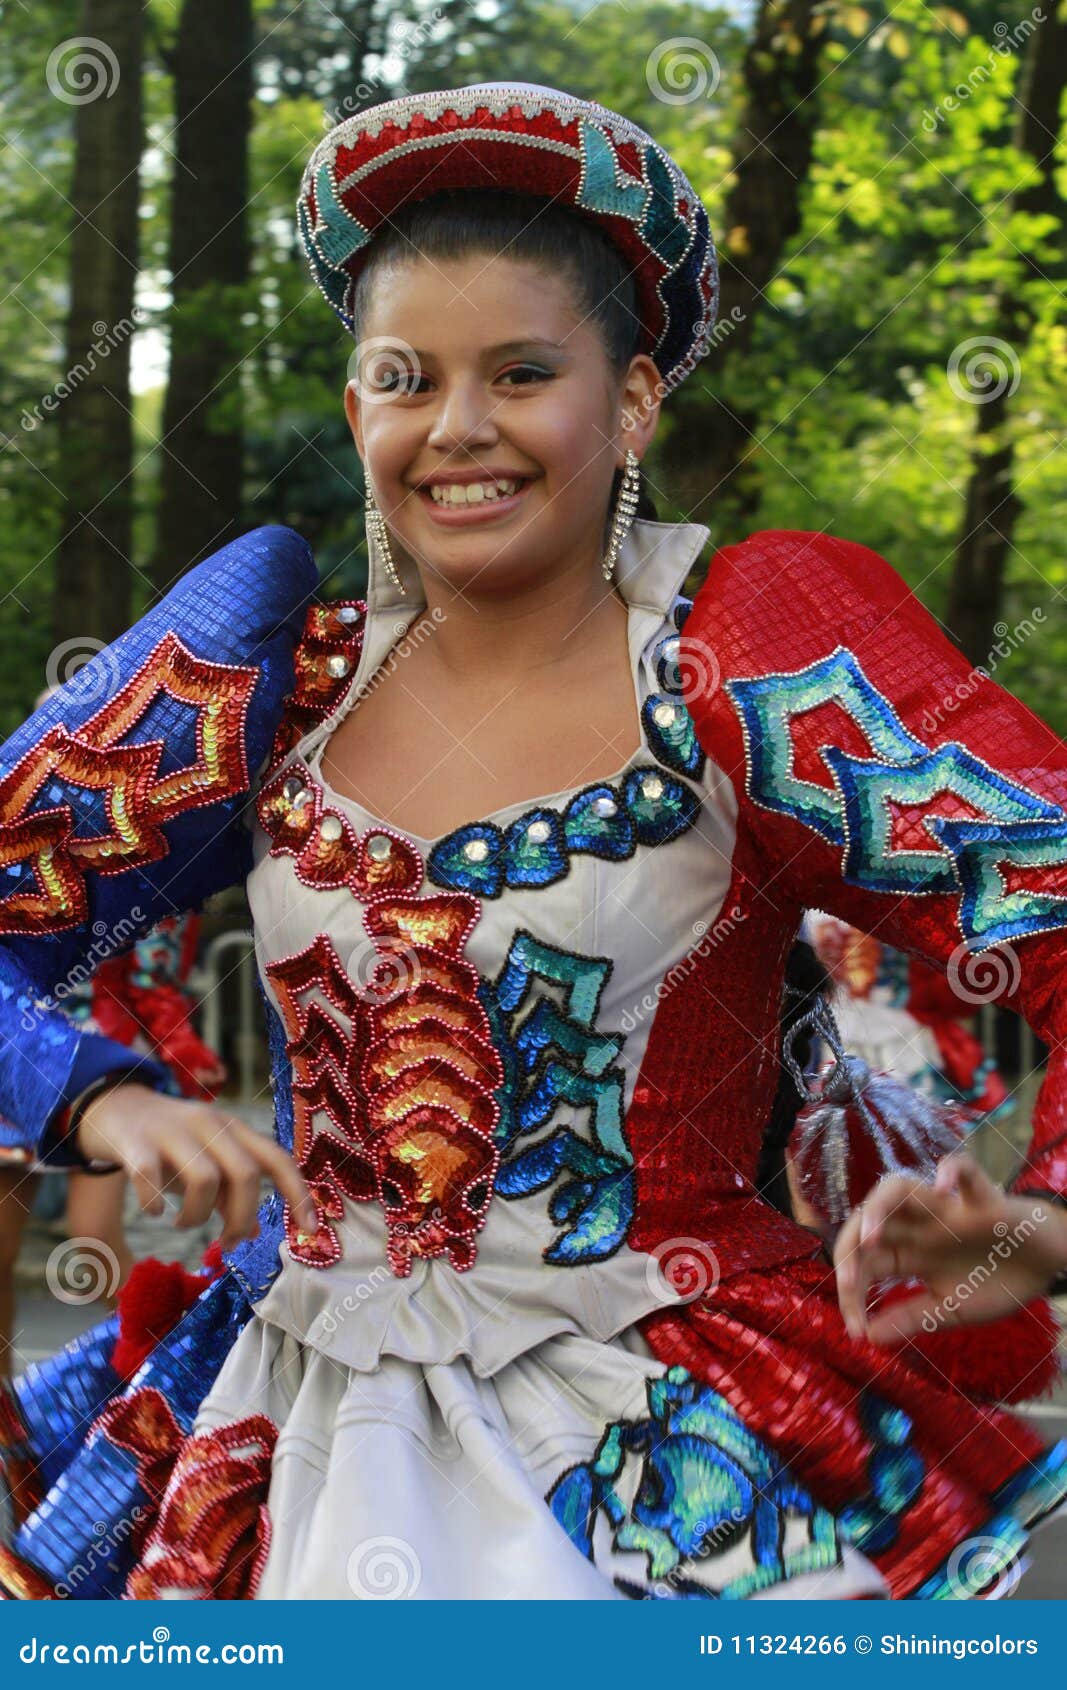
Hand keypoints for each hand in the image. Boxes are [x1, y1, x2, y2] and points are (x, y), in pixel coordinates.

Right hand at [75, 1082, 315, 1250]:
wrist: (115, 1106)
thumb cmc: (170, 1143)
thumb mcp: (207, 1161)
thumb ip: (229, 1193)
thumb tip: (250, 1233)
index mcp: (234, 1130)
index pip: (278, 1159)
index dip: (300, 1195)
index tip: (312, 1230)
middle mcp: (210, 1125)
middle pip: (245, 1174)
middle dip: (240, 1218)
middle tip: (225, 1243)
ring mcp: (173, 1131)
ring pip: (204, 1179)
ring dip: (197, 1217)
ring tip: (183, 1223)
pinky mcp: (136, 1142)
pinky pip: (150, 1177)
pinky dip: (155, 1203)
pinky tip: (154, 1210)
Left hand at [833, 1150, 1066, 1344]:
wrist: (1045, 1268)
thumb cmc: (995, 1281)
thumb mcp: (950, 1309)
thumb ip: (911, 1318)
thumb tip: (869, 1337)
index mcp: (910, 1253)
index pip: (865, 1262)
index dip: (851, 1292)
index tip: (856, 1331)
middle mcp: (920, 1226)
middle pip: (867, 1219)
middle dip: (850, 1247)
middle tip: (850, 1283)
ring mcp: (947, 1210)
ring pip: (899, 1186)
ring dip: (878, 1207)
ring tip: (871, 1237)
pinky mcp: (982, 1198)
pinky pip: (963, 1168)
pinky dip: (951, 1170)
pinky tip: (941, 1187)